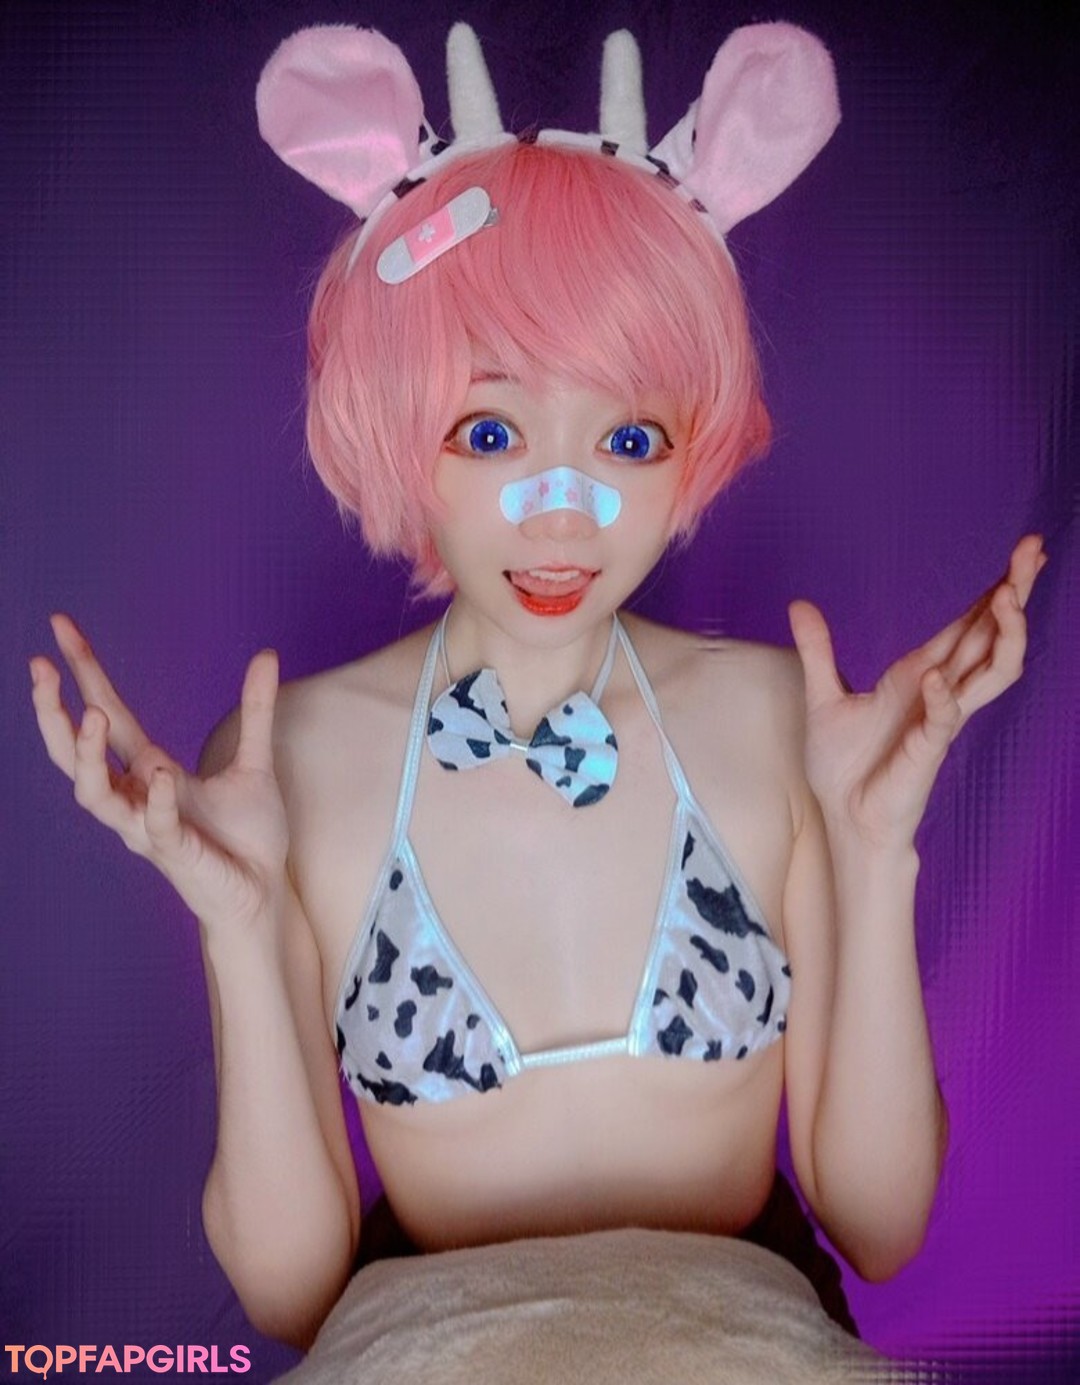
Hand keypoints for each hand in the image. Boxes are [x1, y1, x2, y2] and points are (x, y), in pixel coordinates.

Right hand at [30, 614, 289, 929]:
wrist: (263, 892)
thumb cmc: (248, 836)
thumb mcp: (255, 761)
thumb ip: (257, 709)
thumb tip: (266, 654)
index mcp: (149, 770)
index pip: (106, 712)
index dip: (84, 670)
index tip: (61, 626)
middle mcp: (136, 797)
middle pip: (74, 753)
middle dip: (52, 712)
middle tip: (39, 666)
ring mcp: (148, 828)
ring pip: (95, 795)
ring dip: (89, 756)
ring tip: (93, 714)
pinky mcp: (175, 854)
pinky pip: (156, 826)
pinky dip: (155, 800)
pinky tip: (159, 773)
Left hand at [788, 535, 1046, 848]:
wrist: (844, 818)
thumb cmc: (846, 766)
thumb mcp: (823, 695)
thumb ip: (818, 649)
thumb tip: (799, 604)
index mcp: (920, 675)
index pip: (968, 624)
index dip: (995, 588)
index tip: (1024, 549)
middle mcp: (939, 693)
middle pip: (991, 636)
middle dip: (1013, 593)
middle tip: (1033, 548)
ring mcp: (937, 722)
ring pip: (990, 674)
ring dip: (1002, 636)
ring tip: (1007, 596)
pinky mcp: (925, 753)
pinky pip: (943, 722)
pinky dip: (943, 699)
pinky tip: (935, 677)